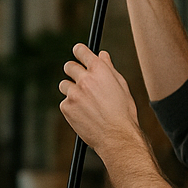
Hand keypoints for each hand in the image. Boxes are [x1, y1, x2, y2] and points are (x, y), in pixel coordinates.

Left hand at [58, 45, 141, 159]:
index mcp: (99, 71)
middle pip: (69, 66)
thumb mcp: (121, 86)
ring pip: (64, 85)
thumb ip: (109, 68)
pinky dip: (71, 106)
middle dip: (74, 71)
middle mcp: (84, 79)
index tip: (78, 52)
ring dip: (72, 90)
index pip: (81, 51)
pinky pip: (64, 102)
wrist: (116, 136)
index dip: (79, 51)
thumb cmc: (123, 112)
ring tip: (86, 103)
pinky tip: (84, 114)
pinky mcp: (66, 107)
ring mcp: (73, 93)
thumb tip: (102, 54)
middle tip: (82, 82)